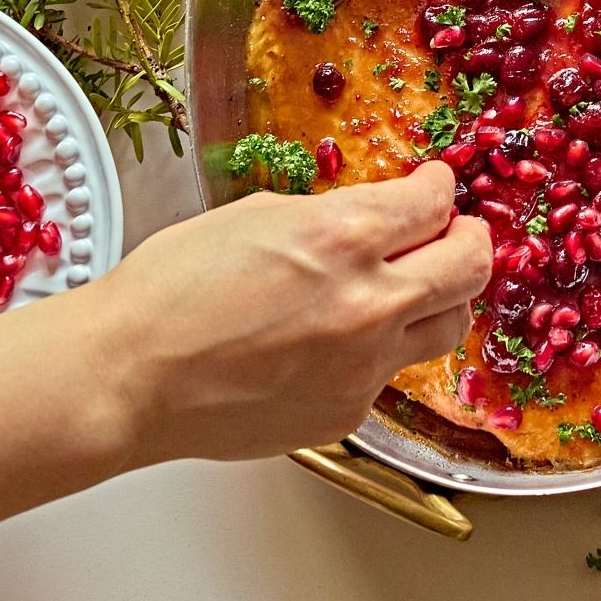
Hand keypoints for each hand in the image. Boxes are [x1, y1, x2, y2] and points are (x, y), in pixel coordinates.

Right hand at [86, 162, 492, 463]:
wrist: (130, 375)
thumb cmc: (172, 288)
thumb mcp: (257, 215)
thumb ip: (331, 215)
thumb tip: (375, 215)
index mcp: (343, 236)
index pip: (435, 204)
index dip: (439, 188)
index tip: (435, 187)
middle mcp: (368, 302)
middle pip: (469, 266)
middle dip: (468, 239)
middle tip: (455, 232)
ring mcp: (363, 366)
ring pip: (447, 327)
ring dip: (439, 299)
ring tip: (412, 287)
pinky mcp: (348, 413)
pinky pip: (390, 374)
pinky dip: (379, 351)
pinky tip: (341, 340)